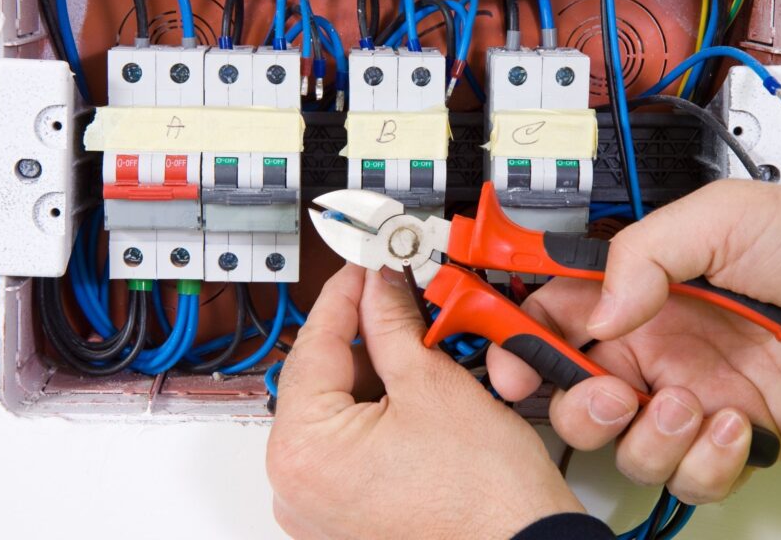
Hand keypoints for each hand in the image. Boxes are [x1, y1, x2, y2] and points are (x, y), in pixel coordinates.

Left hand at [267, 264, 584, 539]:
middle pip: (321, 382)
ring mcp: (316, 511)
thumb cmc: (486, 498)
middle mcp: (294, 487)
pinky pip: (346, 452)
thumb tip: (380, 286)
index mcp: (302, 451)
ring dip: (372, 377)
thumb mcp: (432, 384)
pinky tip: (410, 398)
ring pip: (335, 415)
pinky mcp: (342, 522)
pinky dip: (374, 418)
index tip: (362, 267)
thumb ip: (392, 323)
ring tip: (417, 353)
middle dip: (362, 338)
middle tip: (395, 301)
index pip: (313, 344)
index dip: (344, 295)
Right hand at [487, 180, 780, 503]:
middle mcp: (652, 344)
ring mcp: (685, 394)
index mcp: (638, 287)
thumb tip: (595, 310)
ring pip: (616, 442)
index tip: (500, 346)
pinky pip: (684, 476)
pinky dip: (701, 462)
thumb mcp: (724, 217)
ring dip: (643, 434)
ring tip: (688, 402)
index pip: (549, 310)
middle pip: (566, 388)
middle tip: (605, 388)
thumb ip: (643, 252)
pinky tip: (731, 424)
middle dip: (571, 400)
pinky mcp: (725, 439)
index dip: (513, 331)